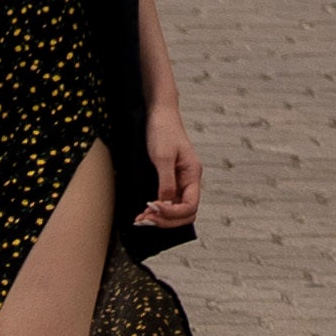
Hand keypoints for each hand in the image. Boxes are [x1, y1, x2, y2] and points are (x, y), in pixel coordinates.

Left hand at [142, 104, 200, 222]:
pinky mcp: (169, 180)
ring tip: (142, 218)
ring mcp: (180, 182)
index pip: (190, 206)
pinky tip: (144, 211)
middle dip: (167, 221)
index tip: (155, 209)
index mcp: (193, 175)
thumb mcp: (163, 157)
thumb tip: (165, 204)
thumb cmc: (163, 131)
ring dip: (161, 218)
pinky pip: (167, 202)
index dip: (173, 214)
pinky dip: (157, 210)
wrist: (159, 115)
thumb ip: (166, 182)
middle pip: (185, 214)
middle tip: (146, 219)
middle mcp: (189, 181)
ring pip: (176, 211)